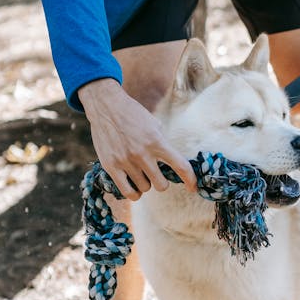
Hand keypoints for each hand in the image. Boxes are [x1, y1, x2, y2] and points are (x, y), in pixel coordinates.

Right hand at [77, 79, 195, 201]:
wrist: (106, 106)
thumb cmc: (133, 114)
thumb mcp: (155, 125)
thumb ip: (164, 144)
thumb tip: (172, 162)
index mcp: (157, 141)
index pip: (181, 166)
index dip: (190, 180)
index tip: (193, 187)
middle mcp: (142, 154)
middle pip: (161, 185)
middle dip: (161, 181)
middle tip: (155, 174)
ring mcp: (126, 161)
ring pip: (144, 188)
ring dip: (145, 183)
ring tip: (140, 173)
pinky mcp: (111, 166)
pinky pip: (128, 192)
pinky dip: (134, 193)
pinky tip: (134, 186)